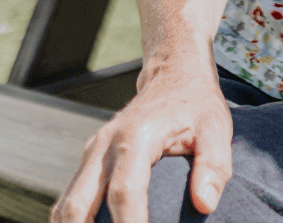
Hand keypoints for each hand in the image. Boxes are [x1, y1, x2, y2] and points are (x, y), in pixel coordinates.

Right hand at [51, 62, 232, 222]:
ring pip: (66, 207)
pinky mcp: (88, 163)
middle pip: (78, 205)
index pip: (125, 190)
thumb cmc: (197, 104)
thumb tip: (205, 205)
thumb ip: (214, 164)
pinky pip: (69, 201)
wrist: (173, 75)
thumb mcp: (217, 126)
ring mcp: (91, 154)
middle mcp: (104, 145)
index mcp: (136, 135)